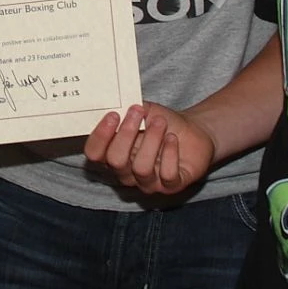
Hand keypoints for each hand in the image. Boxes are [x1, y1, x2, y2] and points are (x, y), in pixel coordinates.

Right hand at [84, 103, 215, 194]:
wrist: (192, 131)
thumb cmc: (161, 121)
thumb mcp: (142, 110)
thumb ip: (126, 109)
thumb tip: (113, 102)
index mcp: (113, 154)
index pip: (94, 153)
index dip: (100, 136)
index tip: (113, 115)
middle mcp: (127, 173)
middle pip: (115, 161)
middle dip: (126, 134)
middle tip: (138, 111)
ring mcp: (149, 182)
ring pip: (141, 168)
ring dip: (152, 140)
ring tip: (161, 122)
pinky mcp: (172, 186)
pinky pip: (167, 175)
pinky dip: (170, 153)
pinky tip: (173, 138)